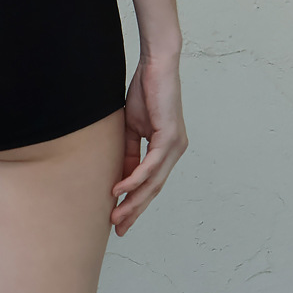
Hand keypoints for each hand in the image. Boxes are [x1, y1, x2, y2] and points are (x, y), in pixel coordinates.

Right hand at [110, 52, 186, 233]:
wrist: (156, 65)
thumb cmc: (146, 92)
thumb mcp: (133, 128)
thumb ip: (130, 153)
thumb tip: (121, 179)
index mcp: (167, 150)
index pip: (151, 184)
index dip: (135, 203)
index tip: (120, 219)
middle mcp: (175, 152)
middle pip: (154, 190)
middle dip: (135, 211)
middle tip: (119, 228)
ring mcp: (175, 146)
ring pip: (153, 183)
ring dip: (133, 201)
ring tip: (116, 215)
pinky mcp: (170, 137)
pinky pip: (151, 165)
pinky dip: (135, 179)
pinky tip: (121, 189)